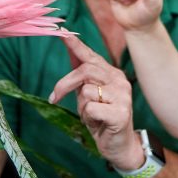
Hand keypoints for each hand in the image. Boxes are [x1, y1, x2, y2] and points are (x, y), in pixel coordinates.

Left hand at [50, 34, 144, 170]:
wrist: (119, 146)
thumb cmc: (102, 119)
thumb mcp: (88, 96)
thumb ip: (82, 78)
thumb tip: (72, 54)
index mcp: (111, 74)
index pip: (91, 56)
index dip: (76, 45)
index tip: (62, 32)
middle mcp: (119, 81)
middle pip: (85, 71)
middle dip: (65, 84)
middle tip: (54, 97)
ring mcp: (122, 96)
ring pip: (86, 92)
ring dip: (82, 108)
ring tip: (92, 117)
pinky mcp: (121, 113)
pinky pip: (92, 109)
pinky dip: (88, 119)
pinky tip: (98, 125)